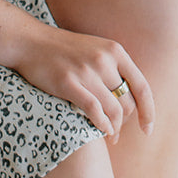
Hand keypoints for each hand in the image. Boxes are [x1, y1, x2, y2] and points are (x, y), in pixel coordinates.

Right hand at [14, 23, 152, 140]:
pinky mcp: (68, 83)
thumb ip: (114, 69)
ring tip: (109, 136)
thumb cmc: (64, 50)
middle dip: (125, 123)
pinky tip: (102, 131)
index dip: (147, 111)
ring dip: (114, 128)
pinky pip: (94, 109)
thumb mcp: (95, 50)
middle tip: (117, 133)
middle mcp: (104, 60)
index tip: (147, 129)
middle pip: (126, 102)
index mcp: (115, 51)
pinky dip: (101, 124)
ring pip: (113, 109)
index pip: (142, 87)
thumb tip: (132, 99)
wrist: (30, 41)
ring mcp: (86, 71)